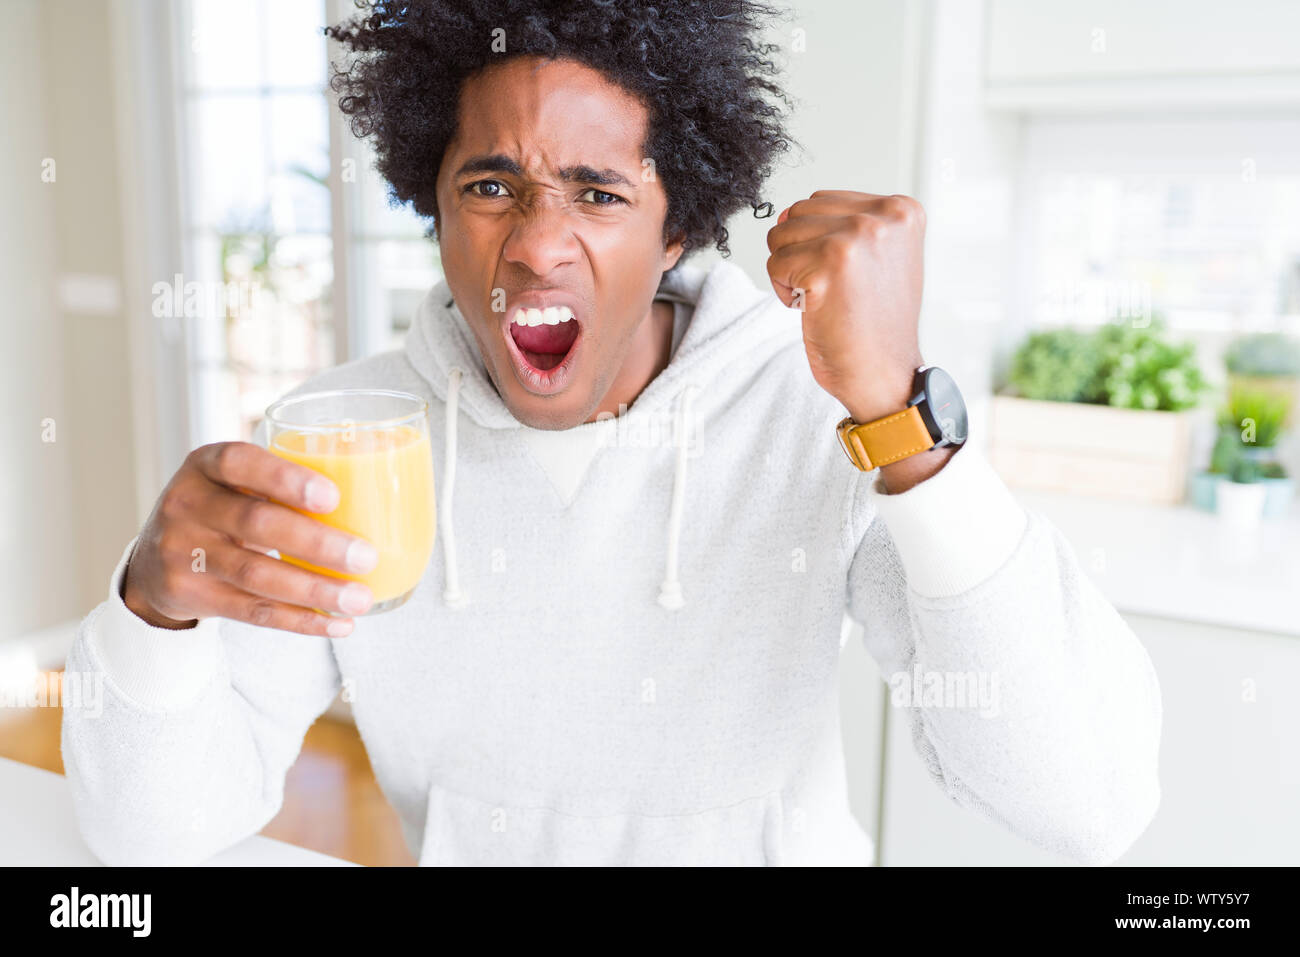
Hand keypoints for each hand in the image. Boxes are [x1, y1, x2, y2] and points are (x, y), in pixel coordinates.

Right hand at [121, 442, 380, 636]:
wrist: (153, 562)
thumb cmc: (221, 511)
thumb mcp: (234, 484)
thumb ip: (281, 486)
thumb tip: (376, 503)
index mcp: (205, 465)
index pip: (239, 462)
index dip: (285, 479)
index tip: (333, 496)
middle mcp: (187, 504)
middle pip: (256, 524)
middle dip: (317, 544)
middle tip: (366, 557)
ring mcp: (183, 552)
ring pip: (257, 575)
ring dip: (316, 591)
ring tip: (360, 599)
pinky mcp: (191, 595)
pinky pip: (252, 612)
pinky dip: (300, 621)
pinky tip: (336, 624)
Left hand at [765, 189, 926, 420]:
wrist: (883, 374)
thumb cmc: (874, 324)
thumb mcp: (875, 259)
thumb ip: (837, 227)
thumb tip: (781, 215)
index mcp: (901, 210)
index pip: (823, 201)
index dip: (820, 242)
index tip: (851, 276)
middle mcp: (883, 217)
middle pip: (798, 213)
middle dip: (802, 253)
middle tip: (835, 290)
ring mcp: (856, 238)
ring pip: (781, 235)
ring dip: (792, 271)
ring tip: (827, 298)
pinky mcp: (828, 265)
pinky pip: (776, 264)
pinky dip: (785, 292)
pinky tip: (816, 309)